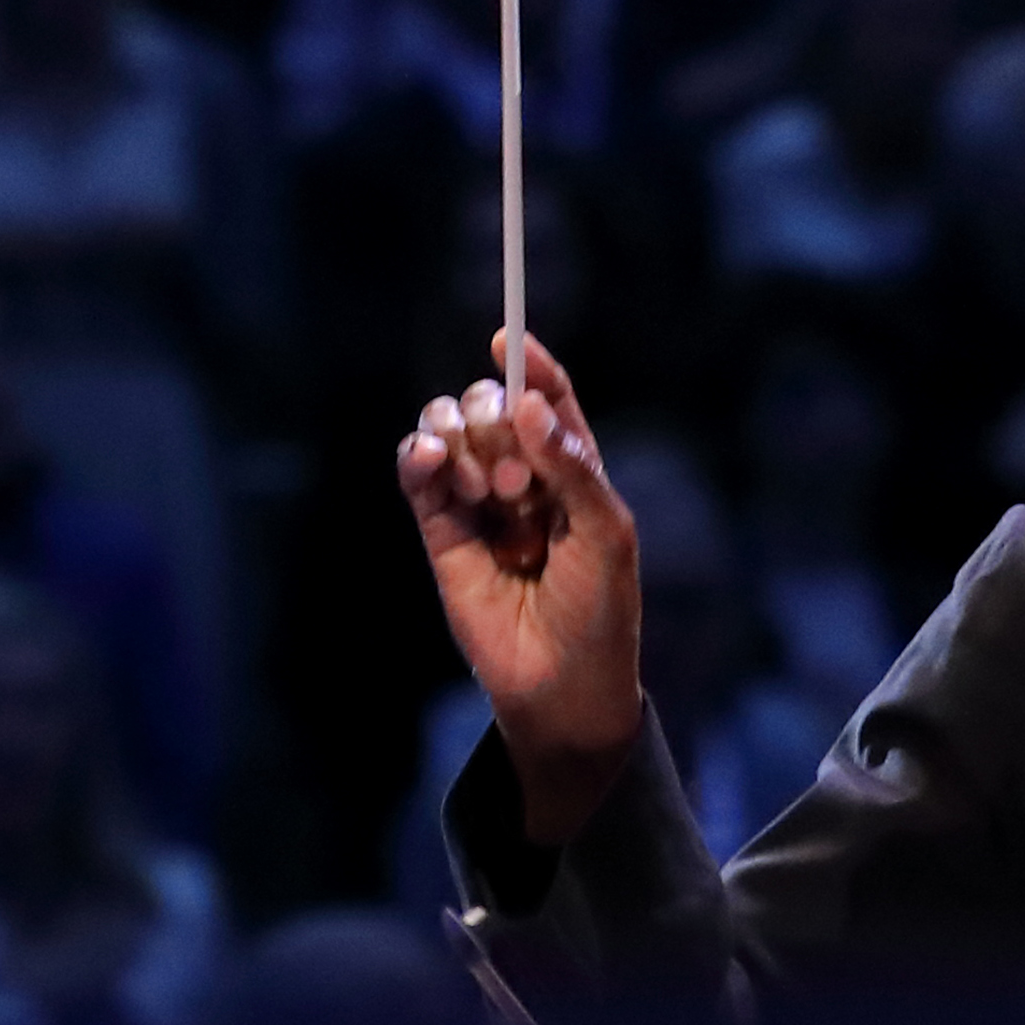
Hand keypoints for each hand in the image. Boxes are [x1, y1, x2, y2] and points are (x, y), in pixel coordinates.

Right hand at [397, 332, 642, 845]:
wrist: (562, 687)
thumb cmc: (601, 609)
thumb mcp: (606, 533)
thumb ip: (573, 467)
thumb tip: (532, 405)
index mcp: (575, 469)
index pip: (548, 400)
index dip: (531, 364)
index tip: (506, 338)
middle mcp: (524, 477)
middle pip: (493, 407)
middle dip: (497, 423)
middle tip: (518, 485)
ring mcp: (480, 504)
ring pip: (451, 432)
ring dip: (462, 441)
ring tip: (487, 492)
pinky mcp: (441, 535)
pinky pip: (418, 477)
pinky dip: (418, 456)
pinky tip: (428, 457)